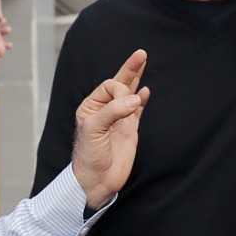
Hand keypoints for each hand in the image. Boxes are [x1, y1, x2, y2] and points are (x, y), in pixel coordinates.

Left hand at [71, 50, 149, 207]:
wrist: (97, 181)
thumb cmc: (88, 156)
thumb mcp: (94, 130)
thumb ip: (113, 111)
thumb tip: (137, 98)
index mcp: (91, 107)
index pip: (110, 87)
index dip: (120, 90)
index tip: (125, 106)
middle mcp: (105, 110)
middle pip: (119, 84)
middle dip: (129, 69)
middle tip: (141, 54)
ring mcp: (119, 119)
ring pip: (130, 94)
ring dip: (136, 78)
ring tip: (143, 61)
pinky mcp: (130, 130)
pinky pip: (138, 110)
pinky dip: (143, 99)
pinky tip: (146, 90)